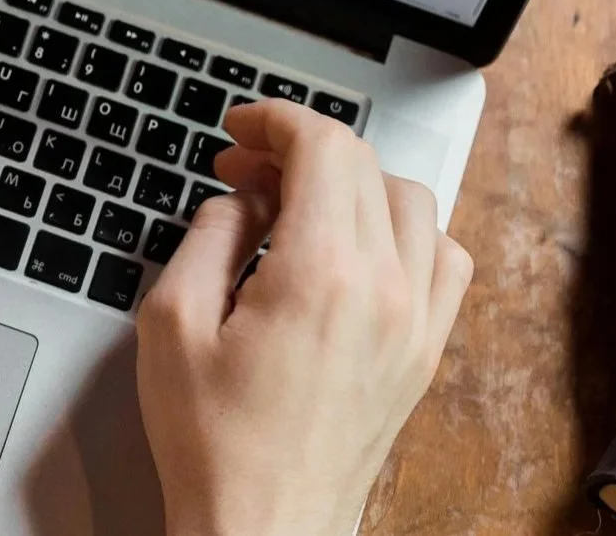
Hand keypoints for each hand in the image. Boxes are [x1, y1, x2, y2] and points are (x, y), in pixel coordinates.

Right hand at [135, 99, 471, 535]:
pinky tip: (356, 247)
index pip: (324, 148)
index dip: (276, 121)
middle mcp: (384, 290)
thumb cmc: (216, 445)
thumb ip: (208, 237)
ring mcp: (416, 322)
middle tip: (245, 169)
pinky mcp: (426, 351)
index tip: (240, 130)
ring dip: (353, 183)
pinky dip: (404, 231)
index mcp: (321, 275)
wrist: (264, 526)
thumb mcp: (172, 323)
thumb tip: (239, 199)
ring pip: (411, 201)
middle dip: (300, 148)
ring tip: (296, 204)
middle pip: (365, 165)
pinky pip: (442, 257)